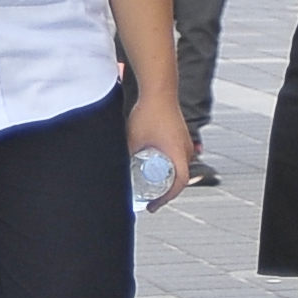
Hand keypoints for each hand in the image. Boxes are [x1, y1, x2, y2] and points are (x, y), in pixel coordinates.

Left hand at [128, 87, 192, 208]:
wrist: (159, 91)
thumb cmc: (148, 113)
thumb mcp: (132, 139)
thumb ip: (123, 154)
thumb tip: (110, 170)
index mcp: (178, 152)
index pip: (179, 183)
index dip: (166, 198)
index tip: (153, 205)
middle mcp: (186, 149)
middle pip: (180, 178)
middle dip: (165, 191)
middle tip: (149, 199)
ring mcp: (186, 142)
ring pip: (180, 167)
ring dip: (168, 178)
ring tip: (151, 184)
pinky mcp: (182, 136)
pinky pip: (179, 158)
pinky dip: (170, 167)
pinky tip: (156, 166)